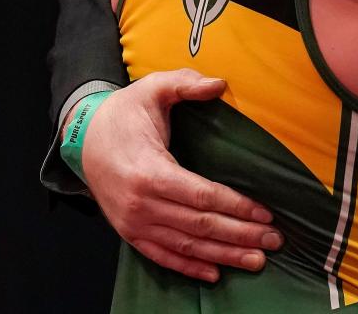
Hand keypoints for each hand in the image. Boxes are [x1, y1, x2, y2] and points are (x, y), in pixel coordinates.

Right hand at [79, 69, 282, 281]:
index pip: (202, 196)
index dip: (236, 207)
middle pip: (199, 226)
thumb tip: (220, 84)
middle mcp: (141, 204)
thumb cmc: (125, 112)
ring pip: (185, 246)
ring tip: (256, 260)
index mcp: (150, 171)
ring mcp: (133, 223)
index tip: (266, 214)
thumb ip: (186, 84)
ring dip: (223, 256)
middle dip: (240, 235)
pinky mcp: (129, 233)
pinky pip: (162, 256)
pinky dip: (189, 267)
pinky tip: (215, 273)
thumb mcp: (153, 87)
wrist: (83, 138)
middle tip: (274, 240)